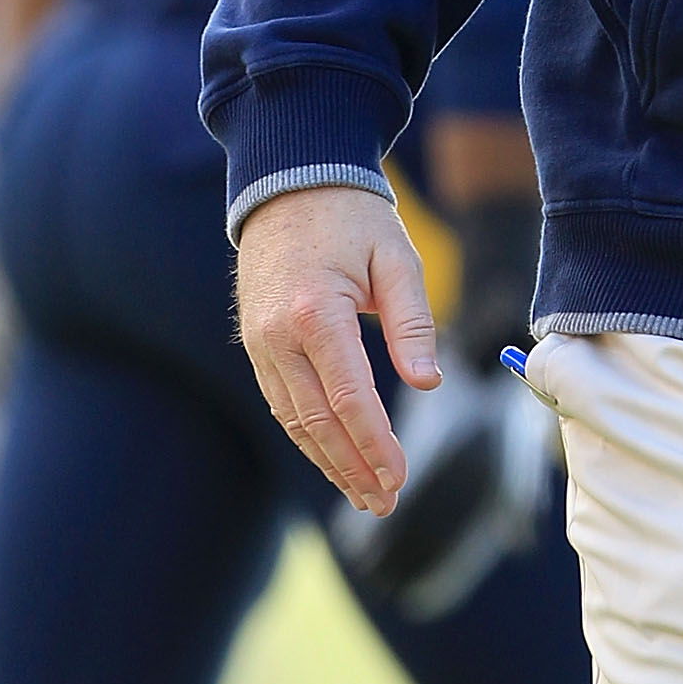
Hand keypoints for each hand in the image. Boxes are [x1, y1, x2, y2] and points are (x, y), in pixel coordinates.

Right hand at [236, 186, 439, 514]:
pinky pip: (281, 401)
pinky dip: (308, 435)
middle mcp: (277, 335)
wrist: (289, 181)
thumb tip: (427, 383)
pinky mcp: (255, 343)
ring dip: (328, 461)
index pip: (347, 397)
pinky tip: (333, 457)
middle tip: (384, 502)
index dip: (374, 444)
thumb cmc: (352, 216)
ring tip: (363, 495)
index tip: (398, 477)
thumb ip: (412, 322)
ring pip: (294, 418)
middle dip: (352, 467)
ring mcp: (259, 342)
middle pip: (316, 420)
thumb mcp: (395, 257)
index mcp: (314, 312)